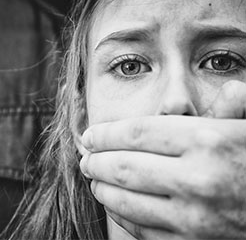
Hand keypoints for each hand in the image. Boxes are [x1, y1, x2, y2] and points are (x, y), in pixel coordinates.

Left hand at [80, 80, 245, 238]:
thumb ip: (236, 110)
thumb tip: (230, 88)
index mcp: (209, 141)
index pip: (137, 132)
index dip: (106, 133)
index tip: (90, 135)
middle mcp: (198, 179)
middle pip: (123, 165)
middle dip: (95, 160)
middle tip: (85, 157)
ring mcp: (193, 217)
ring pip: (125, 198)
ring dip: (101, 186)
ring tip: (93, 177)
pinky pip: (140, 227)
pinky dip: (119, 212)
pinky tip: (113, 201)